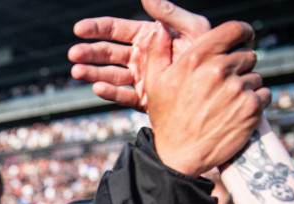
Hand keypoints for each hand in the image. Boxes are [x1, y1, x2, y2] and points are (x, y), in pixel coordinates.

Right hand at [68, 0, 209, 110]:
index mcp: (148, 38)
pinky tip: (97, 88)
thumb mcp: (193, 29)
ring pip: (110, 74)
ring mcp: (141, 78)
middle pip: (107, 52)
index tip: (78, 29)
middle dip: (89, 52)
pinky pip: (123, 95)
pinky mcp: (144, 99)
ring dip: (93, 72)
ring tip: (76, 72)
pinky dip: (110, 91)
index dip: (96, 28)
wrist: (221, 91)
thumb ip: (169, 13)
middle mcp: (141, 57)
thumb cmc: (211, 55)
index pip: (115, 30)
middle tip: (73, 54)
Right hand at [144, 21, 271, 176]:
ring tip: (226, 103)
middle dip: (239, 66)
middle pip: (248, 54)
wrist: (179, 155)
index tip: (243, 37)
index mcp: (197, 59)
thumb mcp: (154, 83)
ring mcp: (238, 89)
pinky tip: (236, 112)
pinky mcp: (252, 109)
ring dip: (246, 86)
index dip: (242, 32)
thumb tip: (160, 30)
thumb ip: (158, 51)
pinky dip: (254, 103)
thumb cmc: (167, 120)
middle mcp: (219, 70)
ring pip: (256, 76)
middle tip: (225, 84)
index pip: (233, 29)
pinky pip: (264, 95)